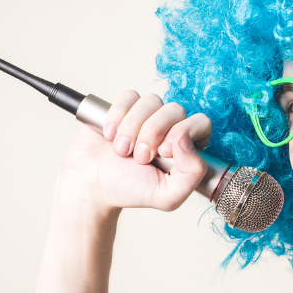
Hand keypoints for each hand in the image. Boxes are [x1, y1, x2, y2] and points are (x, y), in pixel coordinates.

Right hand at [57, 91, 212, 212]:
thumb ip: (192, 174)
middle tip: (140, 157)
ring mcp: (147, 115)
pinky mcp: (124, 107)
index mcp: (186, 147)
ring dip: (133, 127)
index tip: (164, 152)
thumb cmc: (130, 190)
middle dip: (154, 133)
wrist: (91, 185)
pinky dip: (118, 115)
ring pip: (151, 101)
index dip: (184, 132)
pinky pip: (129, 96)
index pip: (201, 123)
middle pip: (175, 110)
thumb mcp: (167, 196)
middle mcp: (170, 127)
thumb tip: (187, 139)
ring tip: (121, 150)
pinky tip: (109, 135)